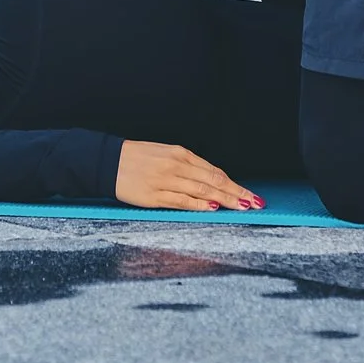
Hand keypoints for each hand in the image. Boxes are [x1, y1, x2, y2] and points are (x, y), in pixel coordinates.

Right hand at [114, 140, 263, 210]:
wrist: (108, 161)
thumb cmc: (138, 158)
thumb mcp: (166, 154)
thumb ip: (187, 167)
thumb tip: (211, 182)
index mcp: (180, 154)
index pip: (214, 171)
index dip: (234, 184)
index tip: (250, 194)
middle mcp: (176, 165)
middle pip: (213, 180)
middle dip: (236, 193)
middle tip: (255, 203)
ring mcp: (165, 180)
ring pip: (201, 190)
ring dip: (224, 200)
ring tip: (241, 207)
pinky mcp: (154, 195)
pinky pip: (181, 201)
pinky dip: (199, 205)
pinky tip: (212, 208)